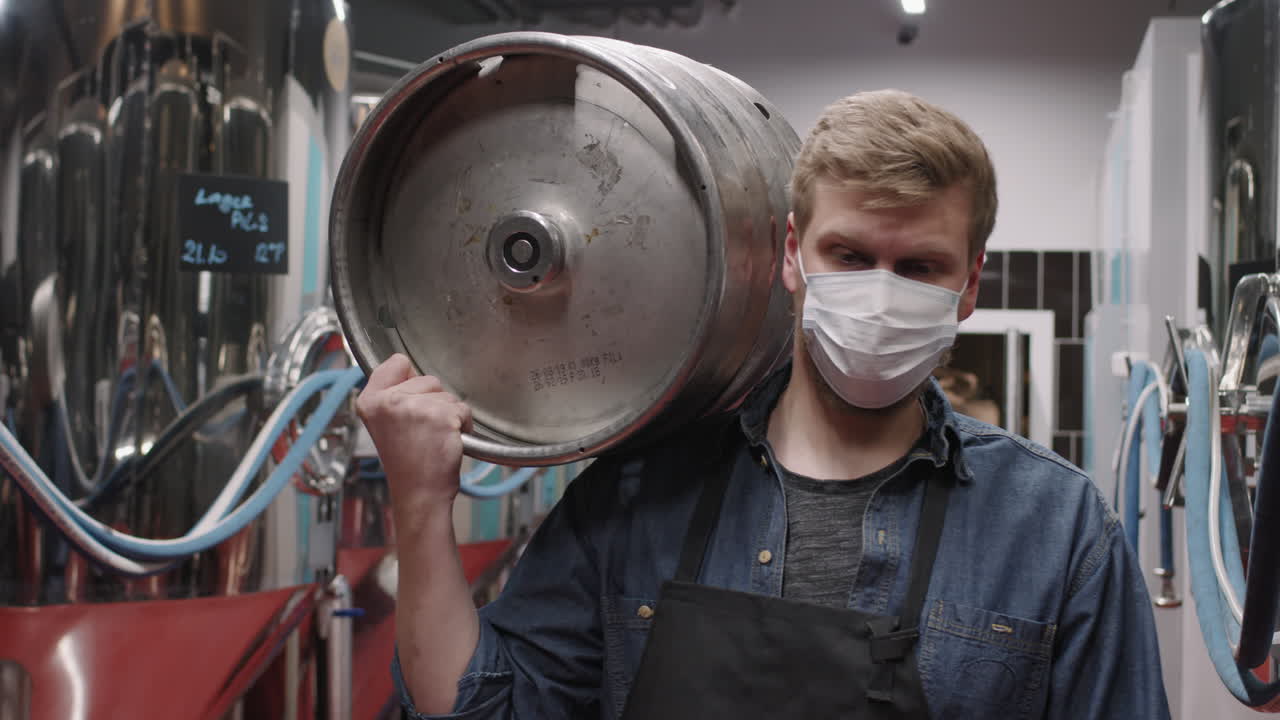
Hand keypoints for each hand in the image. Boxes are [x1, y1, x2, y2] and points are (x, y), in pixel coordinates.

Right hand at [356, 354, 471, 515]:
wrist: (419, 493)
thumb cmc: (407, 463)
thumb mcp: (385, 424)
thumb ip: (392, 395)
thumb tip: (410, 369)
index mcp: (370, 401)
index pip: (396, 362)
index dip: (411, 380)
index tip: (410, 402)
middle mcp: (388, 401)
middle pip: (427, 379)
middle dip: (433, 402)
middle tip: (423, 432)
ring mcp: (414, 407)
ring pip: (447, 394)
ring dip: (449, 414)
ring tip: (434, 438)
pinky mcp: (439, 415)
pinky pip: (463, 409)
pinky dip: (463, 425)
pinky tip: (448, 441)